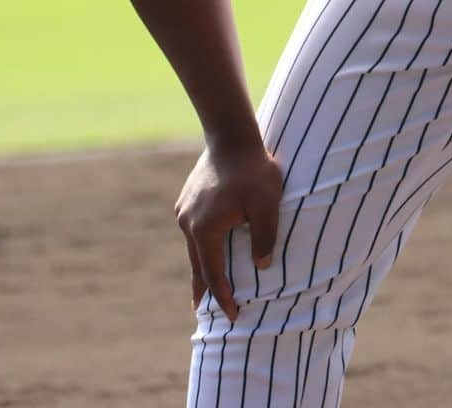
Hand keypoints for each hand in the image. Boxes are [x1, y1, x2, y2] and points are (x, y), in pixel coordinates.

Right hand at [174, 141, 282, 320]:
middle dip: (204, 289)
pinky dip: (200, 243)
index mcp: (205, 230)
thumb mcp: (267, 204)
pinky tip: (205, 246)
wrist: (231, 135)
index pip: (213, 274)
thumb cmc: (253, 169)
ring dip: (200, 264)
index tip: (232, 316)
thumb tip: (261, 267)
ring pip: (193, 246)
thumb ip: (265, 237)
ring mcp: (184, 209)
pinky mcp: (186, 197)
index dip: (223, 297)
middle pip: (197, 264)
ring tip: (204, 284)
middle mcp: (188, 223)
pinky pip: (193, 228)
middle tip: (203, 312)